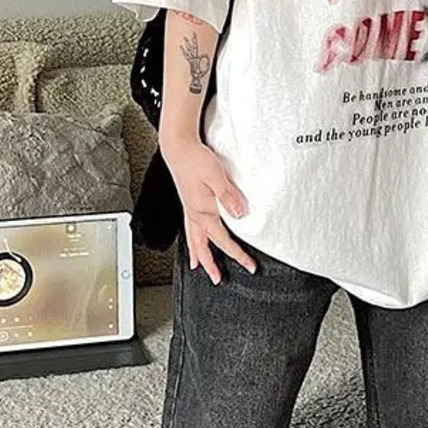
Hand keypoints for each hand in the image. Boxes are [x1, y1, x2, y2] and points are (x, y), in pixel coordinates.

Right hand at [161, 132, 256, 282]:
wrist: (178, 147)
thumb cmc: (195, 159)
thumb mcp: (217, 177)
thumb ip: (229, 196)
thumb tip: (240, 214)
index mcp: (202, 211)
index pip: (222, 239)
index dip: (236, 254)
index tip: (248, 265)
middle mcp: (194, 213)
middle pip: (202, 246)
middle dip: (211, 265)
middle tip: (218, 279)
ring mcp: (189, 209)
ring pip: (193, 239)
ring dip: (197, 255)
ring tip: (198, 267)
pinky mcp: (188, 201)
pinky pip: (189, 227)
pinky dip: (191, 240)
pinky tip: (192, 240)